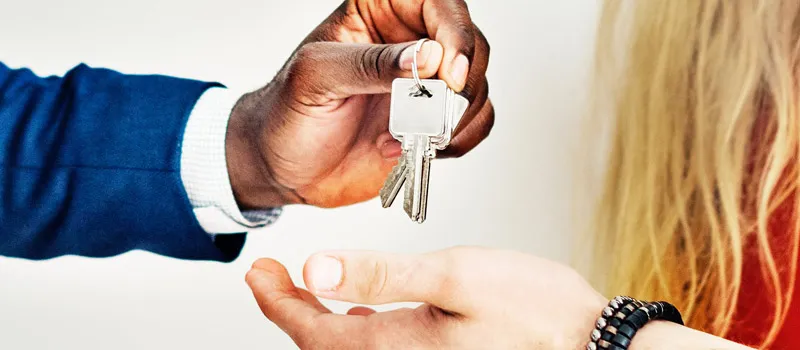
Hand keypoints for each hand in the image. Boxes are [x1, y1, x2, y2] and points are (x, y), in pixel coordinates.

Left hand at [225, 0, 492, 208]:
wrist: (284, 170)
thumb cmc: (287, 114)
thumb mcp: (316, 78)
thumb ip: (369, 64)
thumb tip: (425, 58)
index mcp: (379, 11)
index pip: (436, 2)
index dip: (453, 33)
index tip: (448, 72)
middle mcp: (409, 42)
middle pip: (469, 44)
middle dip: (461, 82)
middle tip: (431, 113)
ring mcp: (425, 83)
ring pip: (477, 86)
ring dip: (457, 117)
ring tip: (411, 135)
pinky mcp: (433, 121)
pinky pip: (475, 123)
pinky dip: (458, 140)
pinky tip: (416, 148)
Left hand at [245, 247, 607, 348]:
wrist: (586, 342)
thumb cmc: (532, 310)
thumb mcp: (453, 276)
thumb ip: (383, 273)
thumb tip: (317, 268)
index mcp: (393, 346)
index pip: (312, 329)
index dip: (276, 300)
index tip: (257, 271)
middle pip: (322, 346)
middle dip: (289, 310)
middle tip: (268, 278)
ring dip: (318, 321)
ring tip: (301, 291)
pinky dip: (353, 330)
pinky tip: (359, 311)